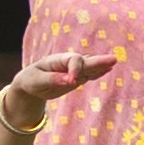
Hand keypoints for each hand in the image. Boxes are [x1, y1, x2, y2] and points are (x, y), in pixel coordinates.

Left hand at [0, 45, 119, 134]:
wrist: (30, 85)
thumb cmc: (31, 80)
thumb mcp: (37, 81)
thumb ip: (53, 80)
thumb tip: (70, 81)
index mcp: (58, 59)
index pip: (73, 61)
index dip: (75, 70)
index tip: (71, 82)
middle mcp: (68, 63)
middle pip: (85, 61)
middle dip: (98, 62)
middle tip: (113, 59)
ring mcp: (73, 71)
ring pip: (90, 68)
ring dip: (101, 66)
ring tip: (113, 62)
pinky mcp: (76, 79)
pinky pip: (89, 76)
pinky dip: (97, 73)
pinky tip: (107, 70)